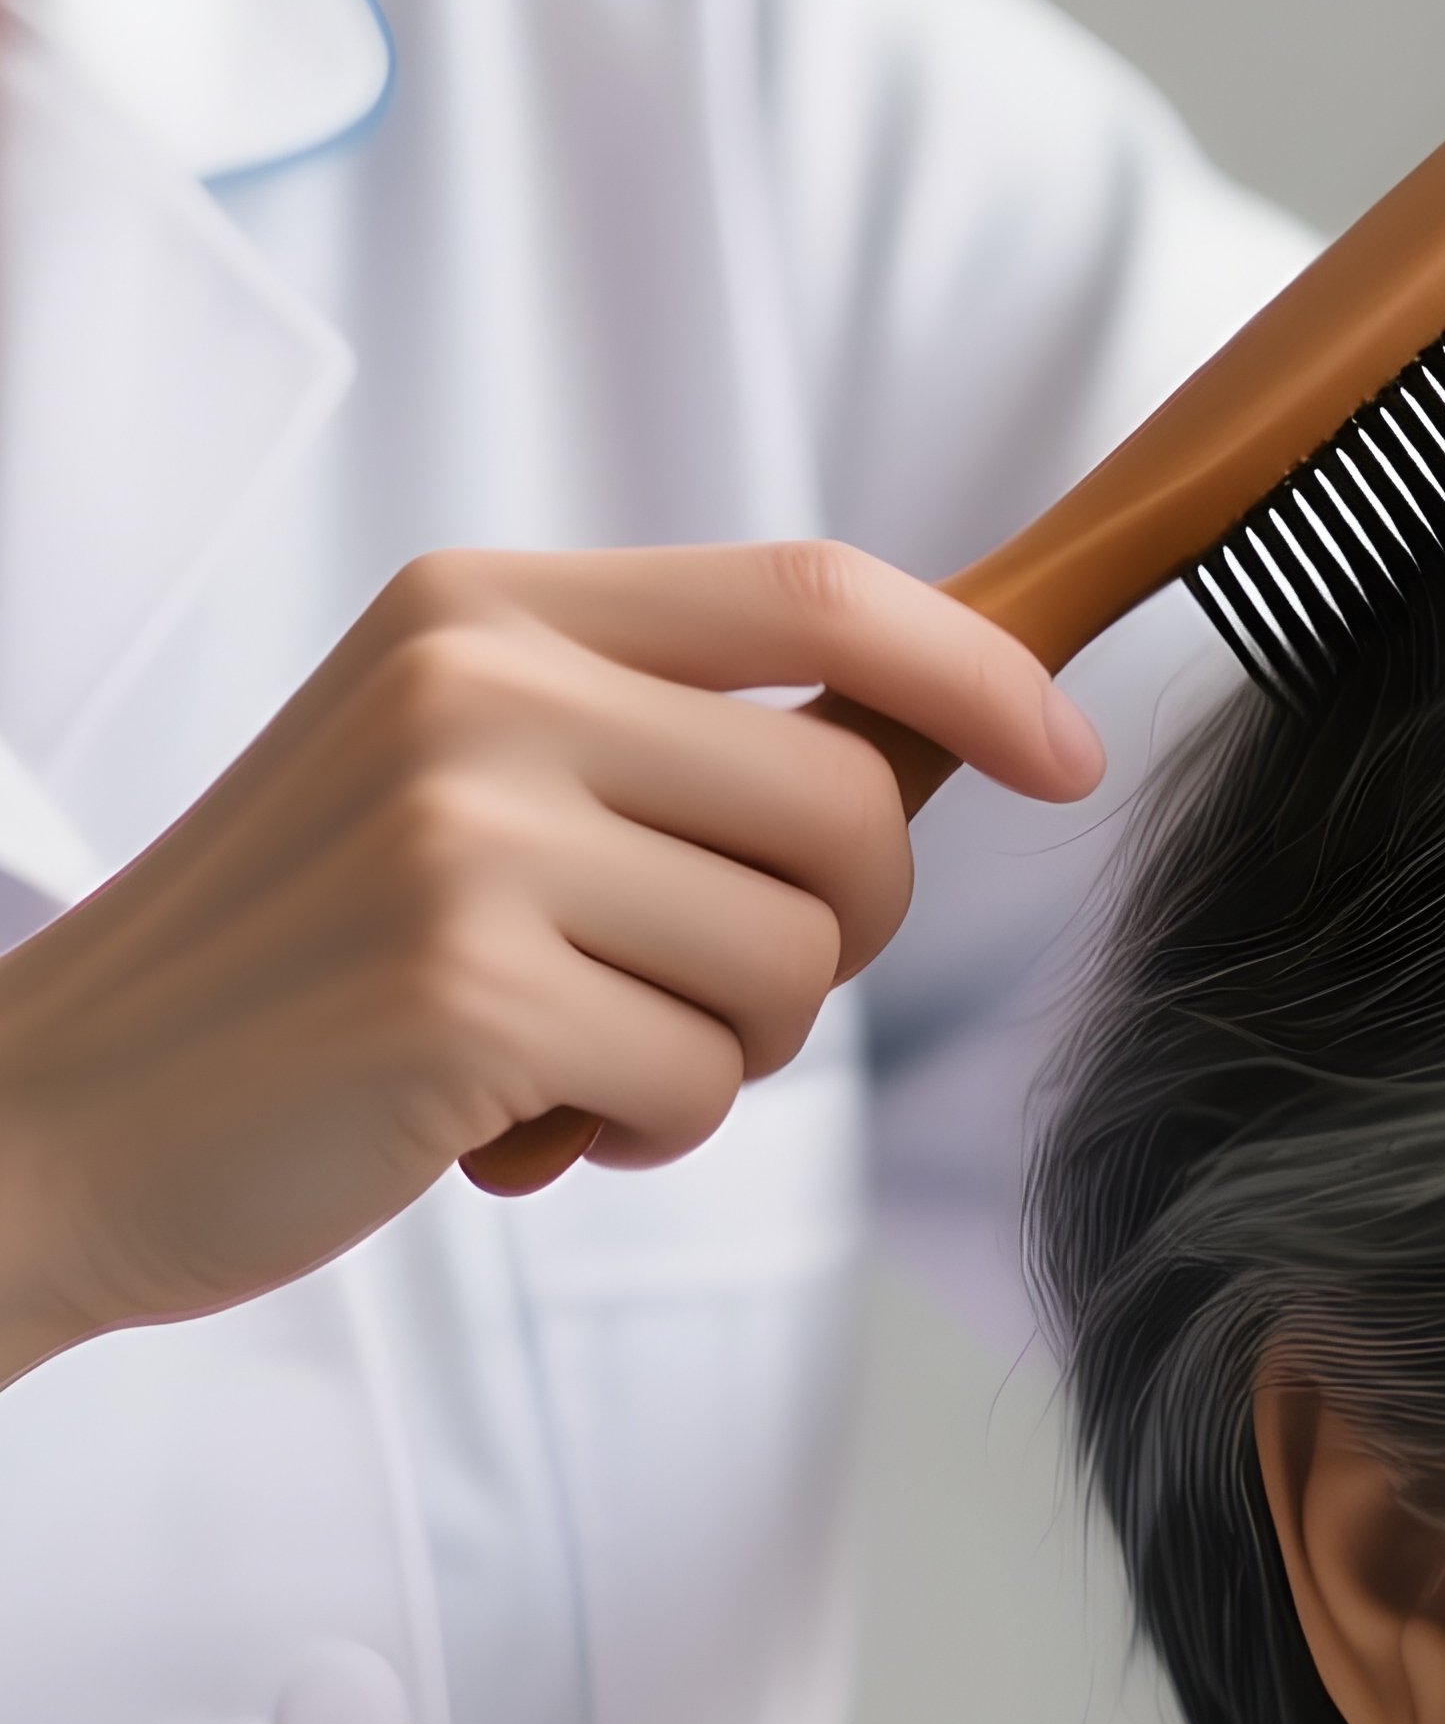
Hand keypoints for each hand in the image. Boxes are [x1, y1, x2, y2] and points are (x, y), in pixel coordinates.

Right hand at [0, 542, 1104, 1380]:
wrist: (65, 1104)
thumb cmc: (311, 949)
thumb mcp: (464, 769)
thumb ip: (667, 739)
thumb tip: (925, 747)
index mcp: (493, 608)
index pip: (815, 593)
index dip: (977, 670)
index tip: (1066, 750)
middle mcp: (481, 690)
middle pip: (848, 806)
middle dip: (839, 934)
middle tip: (717, 986)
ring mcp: (465, 837)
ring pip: (794, 960)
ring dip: (728, 1044)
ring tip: (580, 1051)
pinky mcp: (462, 994)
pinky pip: (702, 1082)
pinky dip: (647, 1129)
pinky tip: (526, 1122)